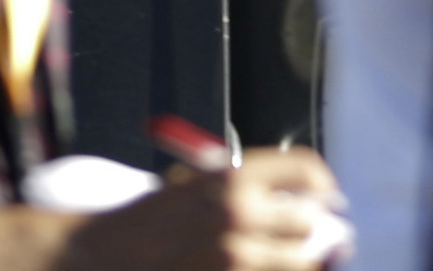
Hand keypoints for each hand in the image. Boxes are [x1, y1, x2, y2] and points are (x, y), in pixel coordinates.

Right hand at [60, 150, 346, 269]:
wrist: (104, 258)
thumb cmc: (151, 221)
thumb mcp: (198, 184)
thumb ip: (253, 188)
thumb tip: (318, 206)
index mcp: (231, 178)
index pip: (307, 172)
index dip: (323, 185)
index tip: (328, 197)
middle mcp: (238, 216)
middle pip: (311, 222)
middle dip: (313, 229)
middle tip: (307, 235)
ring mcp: (235, 260)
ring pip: (303, 262)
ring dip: (300, 260)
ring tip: (281, 256)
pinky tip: (253, 266)